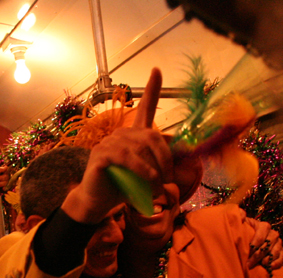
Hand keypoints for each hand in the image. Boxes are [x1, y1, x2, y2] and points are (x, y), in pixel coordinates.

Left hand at [0, 166, 9, 202]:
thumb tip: (6, 166)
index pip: (5, 171)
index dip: (5, 172)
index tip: (2, 173)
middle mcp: (1, 178)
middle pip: (7, 176)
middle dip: (2, 178)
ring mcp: (2, 184)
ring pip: (8, 181)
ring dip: (2, 183)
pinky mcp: (3, 189)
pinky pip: (8, 187)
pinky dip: (4, 187)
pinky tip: (1, 189)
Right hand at [61, 68, 172, 223]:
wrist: (97, 202)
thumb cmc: (122, 188)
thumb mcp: (147, 176)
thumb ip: (161, 166)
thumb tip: (185, 161)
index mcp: (132, 136)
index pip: (144, 108)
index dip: (151, 90)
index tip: (156, 71)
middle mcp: (121, 134)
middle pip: (152, 136)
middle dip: (166, 159)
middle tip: (169, 181)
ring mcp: (109, 143)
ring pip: (141, 148)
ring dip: (155, 170)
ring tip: (158, 188)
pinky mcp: (101, 155)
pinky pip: (127, 157)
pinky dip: (142, 169)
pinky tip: (149, 179)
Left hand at [246, 218, 282, 271]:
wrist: (247, 241)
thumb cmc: (244, 232)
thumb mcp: (241, 223)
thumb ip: (239, 216)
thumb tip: (241, 217)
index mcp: (263, 226)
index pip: (261, 235)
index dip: (254, 245)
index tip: (247, 252)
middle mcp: (272, 233)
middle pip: (268, 244)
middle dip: (258, 255)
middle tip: (249, 263)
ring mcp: (278, 243)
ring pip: (276, 251)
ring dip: (268, 259)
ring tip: (260, 265)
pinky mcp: (281, 251)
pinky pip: (282, 257)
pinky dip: (277, 263)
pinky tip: (270, 267)